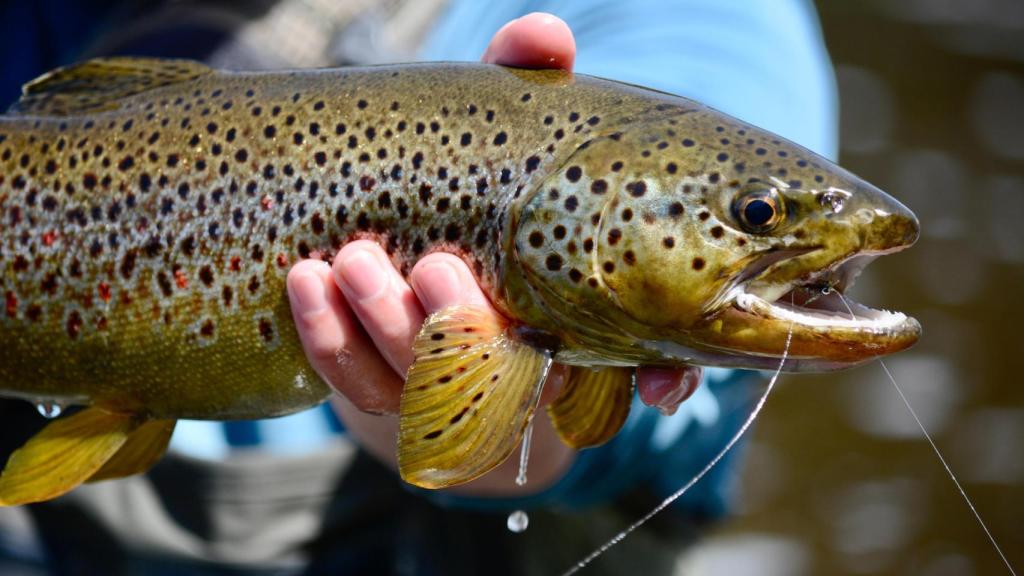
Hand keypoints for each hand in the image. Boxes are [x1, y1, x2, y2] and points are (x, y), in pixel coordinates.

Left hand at [286, 13, 702, 493]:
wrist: (386, 235)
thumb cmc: (473, 183)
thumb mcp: (503, 130)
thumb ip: (526, 86)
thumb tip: (543, 35)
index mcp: (571, 315)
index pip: (635, 360)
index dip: (662, 379)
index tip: (658, 389)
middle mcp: (519, 362)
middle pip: (506, 375)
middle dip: (463, 328)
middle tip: (434, 268)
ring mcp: (445, 383)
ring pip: (423, 385)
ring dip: (387, 327)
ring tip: (353, 261)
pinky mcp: (379, 388)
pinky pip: (356, 384)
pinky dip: (331, 338)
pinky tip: (308, 281)